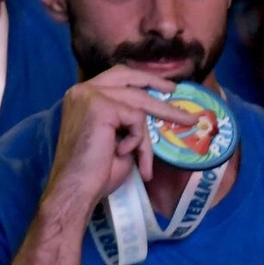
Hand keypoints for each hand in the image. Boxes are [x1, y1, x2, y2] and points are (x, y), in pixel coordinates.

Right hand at [43, 66, 196, 217]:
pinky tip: (124, 153)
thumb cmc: (94, 172)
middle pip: (128, 76)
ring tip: (187, 122)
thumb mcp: (117, 138)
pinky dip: (139, 139)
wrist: (76, 188)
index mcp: (82, 96)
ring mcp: (90, 96)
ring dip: (163, 115)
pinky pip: (136, 118)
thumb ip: (128, 121)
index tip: (163, 86)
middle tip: (177, 90)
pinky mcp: (100, 106)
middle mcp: (83, 90)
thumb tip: (156, 114)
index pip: (117, 76)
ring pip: (139, 100)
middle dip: (156, 81)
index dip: (141, 79)